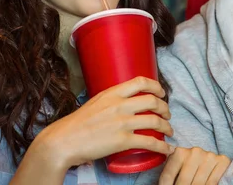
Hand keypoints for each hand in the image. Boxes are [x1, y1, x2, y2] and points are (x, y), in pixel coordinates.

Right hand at [35, 76, 173, 169]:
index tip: (161, 93)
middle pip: (153, 101)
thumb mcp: (95, 102)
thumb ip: (110, 101)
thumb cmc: (76, 124)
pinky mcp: (124, 140)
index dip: (156, 86)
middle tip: (166, 114)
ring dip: (167, 127)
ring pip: (155, 121)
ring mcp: (123, 122)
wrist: (64, 141)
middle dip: (165, 108)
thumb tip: (122, 103)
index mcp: (112, 93)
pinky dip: (162, 147)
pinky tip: (167, 150)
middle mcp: (120, 105)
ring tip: (169, 131)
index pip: (141, 81)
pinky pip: (150, 142)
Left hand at [159, 147, 230, 184]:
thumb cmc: (189, 167)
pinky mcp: (222, 161)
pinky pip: (211, 183)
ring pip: (198, 184)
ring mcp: (209, 156)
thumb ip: (170, 177)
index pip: (168, 176)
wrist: (210, 160)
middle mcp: (194, 152)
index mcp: (179, 152)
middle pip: (183, 182)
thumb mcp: (178, 168)